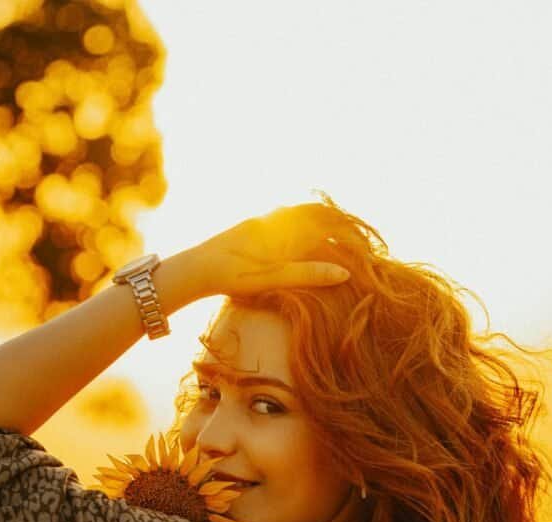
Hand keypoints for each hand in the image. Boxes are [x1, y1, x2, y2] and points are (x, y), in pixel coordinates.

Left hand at [193, 202, 351, 297]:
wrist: (192, 269)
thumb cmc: (231, 274)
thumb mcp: (272, 277)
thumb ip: (307, 274)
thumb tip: (343, 273)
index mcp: (279, 226)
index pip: (321, 218)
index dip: (342, 226)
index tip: (359, 238)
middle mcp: (270, 219)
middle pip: (309, 213)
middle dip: (331, 223)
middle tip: (350, 235)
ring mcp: (258, 224)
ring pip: (293, 218)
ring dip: (313, 225)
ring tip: (329, 239)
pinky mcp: (248, 232)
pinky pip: (280, 225)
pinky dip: (297, 231)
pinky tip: (296, 244)